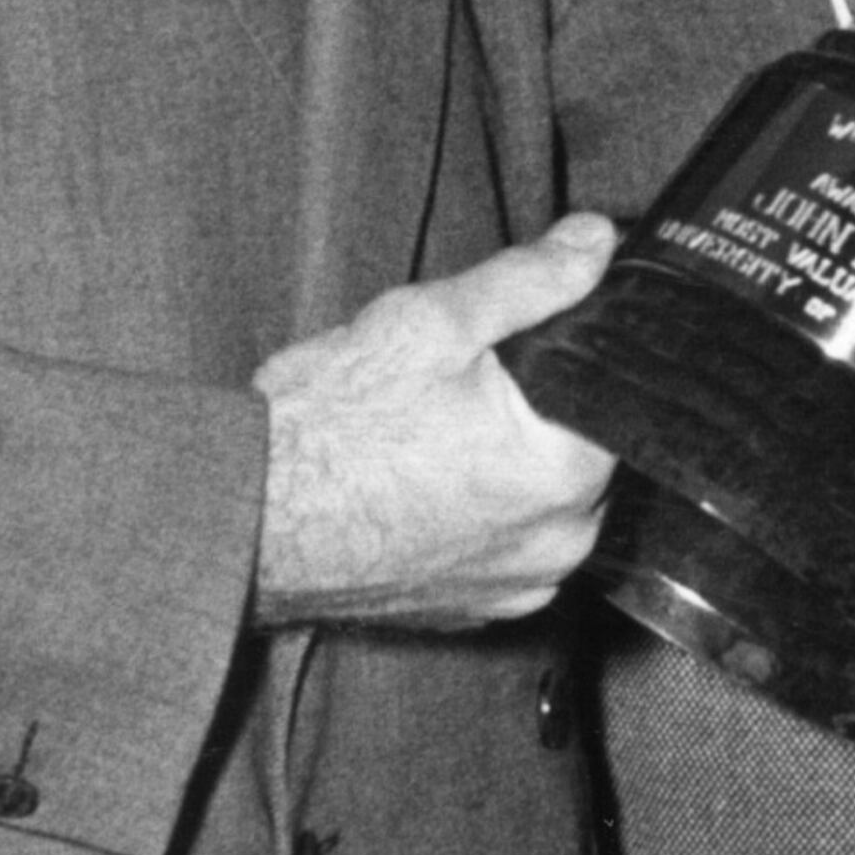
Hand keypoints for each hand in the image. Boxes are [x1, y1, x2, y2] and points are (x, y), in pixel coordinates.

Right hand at [252, 215, 618, 626]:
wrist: (234, 518)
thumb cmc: (327, 426)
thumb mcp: (432, 322)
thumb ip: (532, 280)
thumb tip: (596, 242)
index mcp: (566, 475)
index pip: (620, 399)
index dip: (582, 358)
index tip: (536, 344)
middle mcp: (557, 547)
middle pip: (583, 451)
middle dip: (540, 411)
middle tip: (466, 384)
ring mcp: (511, 590)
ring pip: (544, 502)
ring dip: (509, 463)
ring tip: (433, 434)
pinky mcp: (466, 612)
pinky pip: (500, 546)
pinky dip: (475, 514)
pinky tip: (421, 482)